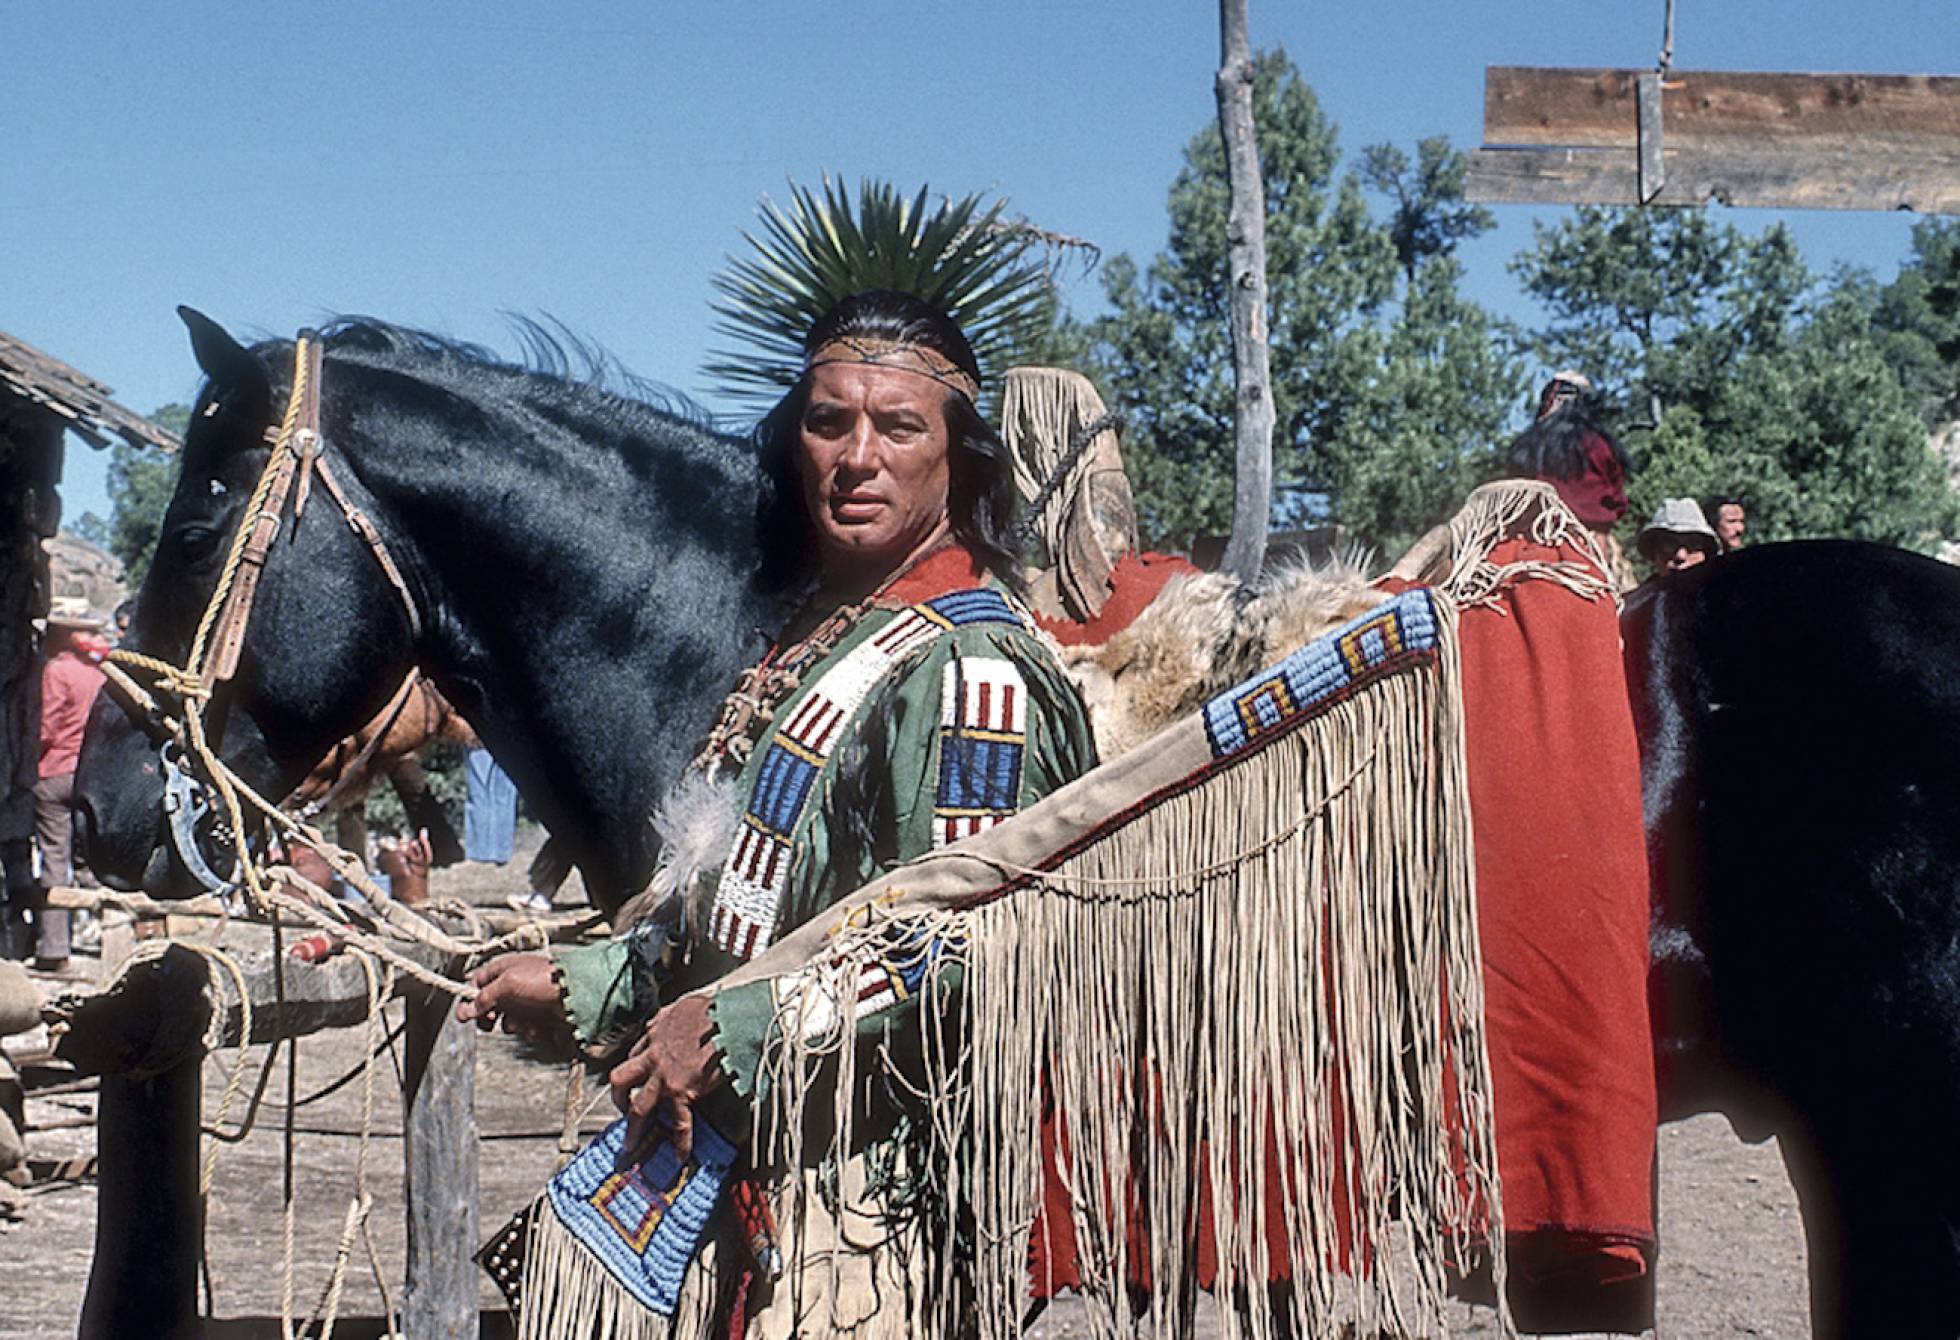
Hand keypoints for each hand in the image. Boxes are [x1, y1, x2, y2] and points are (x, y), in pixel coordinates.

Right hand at [455, 953, 567, 1044]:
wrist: (576, 994)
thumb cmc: (544, 980)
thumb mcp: (508, 984)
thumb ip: (484, 997)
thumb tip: (466, 1009)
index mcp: (505, 969)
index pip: (477, 982)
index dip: (469, 999)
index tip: (464, 1015)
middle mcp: (515, 983)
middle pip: (491, 1005)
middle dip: (490, 1017)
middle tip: (489, 1024)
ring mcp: (528, 1000)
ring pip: (509, 1019)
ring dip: (514, 1025)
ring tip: (524, 1022)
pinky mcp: (540, 1014)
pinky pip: (526, 1027)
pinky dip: (530, 1030)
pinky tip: (537, 1027)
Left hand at [609, 994, 724, 1165]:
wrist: (730, 1018)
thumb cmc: (714, 1009)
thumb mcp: (685, 1004)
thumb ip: (673, 1014)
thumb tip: (672, 1019)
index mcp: (655, 1032)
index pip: (636, 1052)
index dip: (636, 1065)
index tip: (640, 1074)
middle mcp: (653, 1055)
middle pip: (620, 1078)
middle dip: (618, 1095)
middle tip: (622, 1107)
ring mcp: (665, 1076)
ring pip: (638, 1106)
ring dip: (633, 1128)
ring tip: (630, 1144)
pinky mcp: (682, 1091)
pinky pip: (679, 1122)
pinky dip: (680, 1142)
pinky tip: (680, 1157)